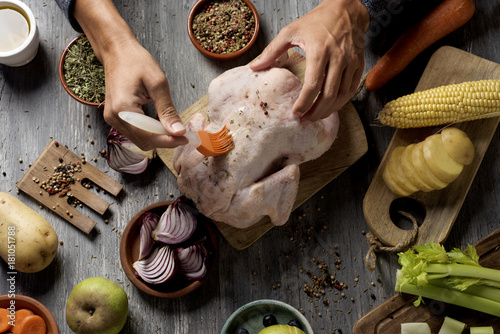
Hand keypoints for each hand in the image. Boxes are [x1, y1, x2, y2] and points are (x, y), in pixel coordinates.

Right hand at [100, 37, 187, 150]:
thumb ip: (167, 110)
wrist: (117, 51)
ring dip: (158, 137)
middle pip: (144, 142)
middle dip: (164, 140)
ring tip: (173, 126)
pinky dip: (150, 131)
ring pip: (140, 140)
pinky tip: (160, 122)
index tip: (185, 138)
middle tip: (182, 133)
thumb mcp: (158, 84)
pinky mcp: (115, 117)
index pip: (149, 137)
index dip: (169, 141)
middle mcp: (114, 117)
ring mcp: (112, 118)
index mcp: (123, 109)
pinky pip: (135, 132)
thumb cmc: (136, 62)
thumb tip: (178, 132)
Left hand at [250, 0, 368, 120]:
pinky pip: (351, 89)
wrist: (346, 10)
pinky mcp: (359, 65)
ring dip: (329, 110)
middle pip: (329, 95)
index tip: (295, 113)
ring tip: (316, 116)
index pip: (313, 85)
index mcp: (319, 51)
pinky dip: (341, 101)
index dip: (304, 103)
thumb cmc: (317, 21)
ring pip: (342, 95)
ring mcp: (351, 62)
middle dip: (317, 112)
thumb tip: (254, 67)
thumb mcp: (291, 31)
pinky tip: (330, 106)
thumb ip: (272, 51)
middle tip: (306, 120)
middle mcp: (338, 58)